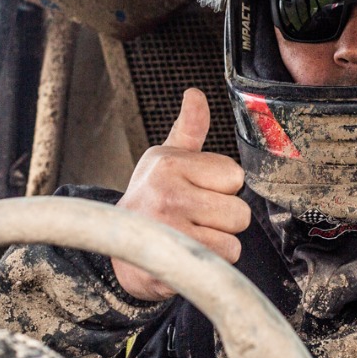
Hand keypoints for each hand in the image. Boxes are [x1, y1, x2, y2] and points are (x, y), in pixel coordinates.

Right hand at [112, 88, 249, 301]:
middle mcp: (167, 194)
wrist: (117, 243)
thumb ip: (189, 128)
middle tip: (194, 217)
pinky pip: (221, 262)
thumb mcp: (166, 159)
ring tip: (190, 235)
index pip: (235, 176)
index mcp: (170, 164)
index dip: (222, 188)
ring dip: (217, 244)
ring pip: (233, 242)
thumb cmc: (150, 197)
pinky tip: (188, 254)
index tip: (197, 191)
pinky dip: (210, 263)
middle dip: (222, 219)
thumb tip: (195, 94)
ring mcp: (169, 230)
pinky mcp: (172, 262)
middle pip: (239, 212)